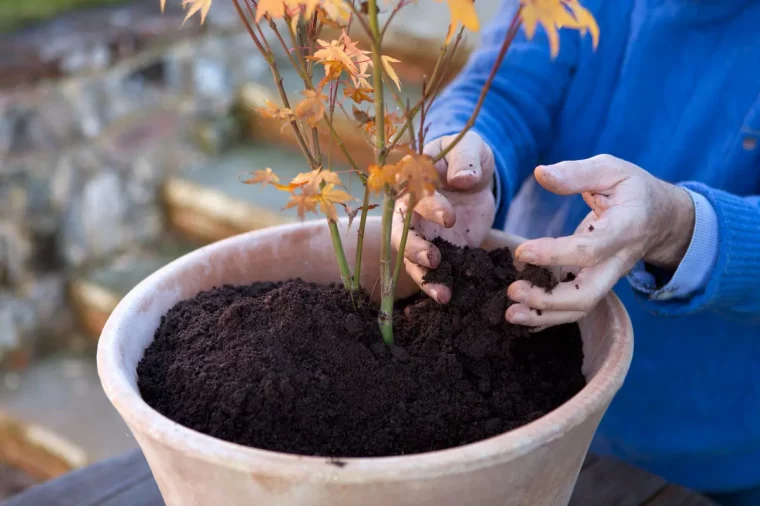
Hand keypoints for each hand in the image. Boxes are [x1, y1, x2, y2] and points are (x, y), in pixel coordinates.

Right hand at [392, 132, 495, 303]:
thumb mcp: (470, 148)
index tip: (451, 216)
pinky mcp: (439, 251)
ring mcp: (421, 234)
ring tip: (443, 294)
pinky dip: (440, 285)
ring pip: (413, 259)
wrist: (474, 177)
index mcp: (411, 181)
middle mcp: (409, 212)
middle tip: (433, 260)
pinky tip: (451, 298)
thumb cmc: (465, 157)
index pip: (415, 196)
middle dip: (415, 249)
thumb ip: (465, 160)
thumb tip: (462, 179)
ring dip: (425, 278)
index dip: (430, 208)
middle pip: (402, 234)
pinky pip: (435, 271)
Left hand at [505, 154, 694, 327]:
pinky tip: (521, 316)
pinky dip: (547, 316)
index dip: (555, 254)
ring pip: (580, 307)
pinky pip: (574, 307)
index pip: (590, 250)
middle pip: (587, 294)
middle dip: (548, 300)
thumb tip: (540, 174)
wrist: (663, 219)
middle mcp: (618, 261)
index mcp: (625, 229)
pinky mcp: (597, 283)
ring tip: (511, 313)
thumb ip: (577, 173)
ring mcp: (608, 277)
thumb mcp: (612, 170)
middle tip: (513, 291)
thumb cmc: (634, 190)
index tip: (521, 252)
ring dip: (544, 315)